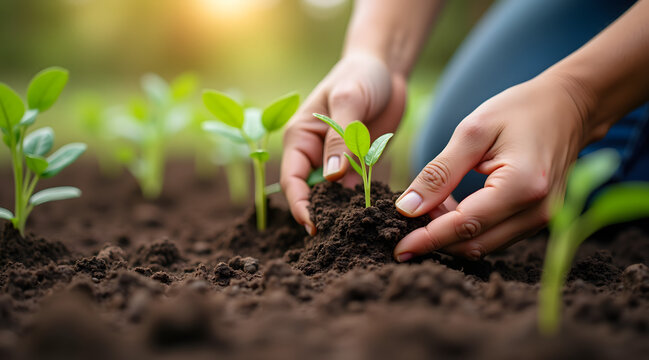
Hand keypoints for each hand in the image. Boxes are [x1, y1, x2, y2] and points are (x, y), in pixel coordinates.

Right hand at [280, 52, 406, 234]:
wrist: (386, 68)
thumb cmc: (360, 76)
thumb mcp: (349, 100)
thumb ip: (340, 138)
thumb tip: (330, 178)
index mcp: (299, 137)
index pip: (292, 180)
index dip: (300, 205)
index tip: (314, 226)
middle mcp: (313, 153)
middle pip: (310, 194)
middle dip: (322, 214)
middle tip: (339, 238)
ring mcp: (335, 161)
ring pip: (333, 196)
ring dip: (343, 212)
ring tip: (358, 232)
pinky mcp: (357, 165)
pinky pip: (356, 190)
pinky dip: (363, 203)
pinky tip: (375, 216)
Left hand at [393, 73, 594, 260]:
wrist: (568, 106)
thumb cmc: (519, 110)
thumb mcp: (472, 132)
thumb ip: (439, 173)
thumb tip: (407, 209)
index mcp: (522, 186)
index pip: (465, 226)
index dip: (428, 239)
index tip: (398, 249)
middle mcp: (537, 212)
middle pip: (473, 243)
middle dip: (435, 237)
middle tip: (406, 217)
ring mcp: (542, 220)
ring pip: (482, 244)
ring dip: (449, 233)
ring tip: (428, 204)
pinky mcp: (537, 220)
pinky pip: (494, 235)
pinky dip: (466, 228)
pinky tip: (448, 205)